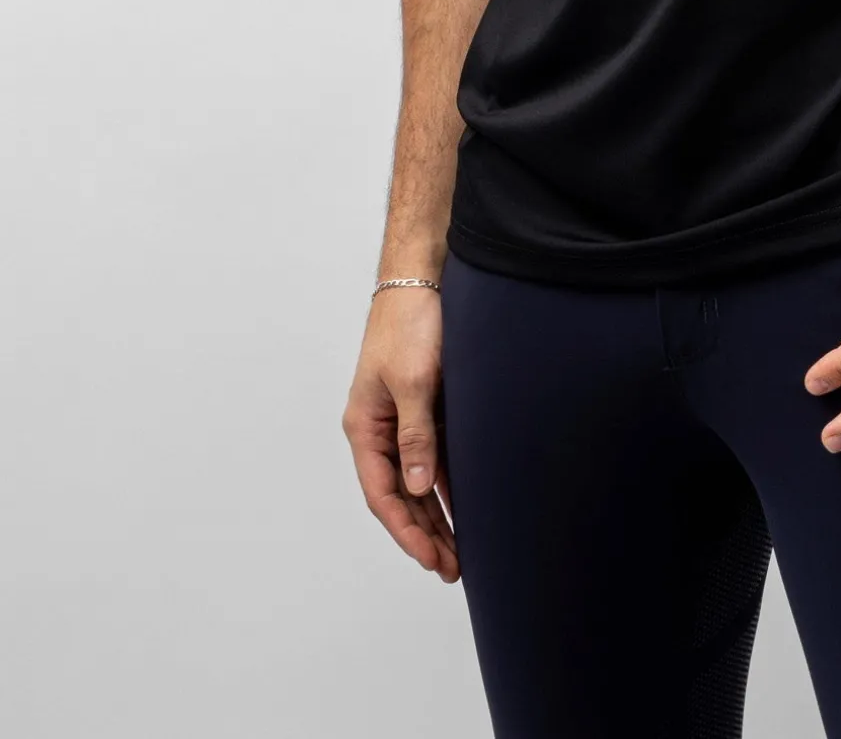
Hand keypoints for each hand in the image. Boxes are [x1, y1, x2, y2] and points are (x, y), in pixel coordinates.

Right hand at [341, 288, 459, 580]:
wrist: (423, 278)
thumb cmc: (410, 324)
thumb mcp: (412, 381)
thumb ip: (415, 435)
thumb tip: (417, 487)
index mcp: (365, 426)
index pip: (383, 493)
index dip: (406, 530)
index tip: (431, 559)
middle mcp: (381, 429)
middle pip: (401, 495)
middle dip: (425, 533)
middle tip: (452, 569)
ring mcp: (404, 419)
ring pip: (420, 481)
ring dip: (437, 515)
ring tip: (460, 552)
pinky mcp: (427, 407)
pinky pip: (437, 457)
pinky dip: (449, 484)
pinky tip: (466, 508)